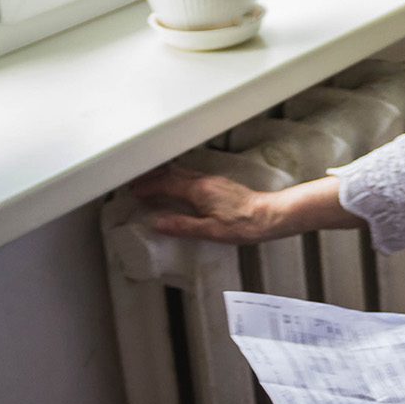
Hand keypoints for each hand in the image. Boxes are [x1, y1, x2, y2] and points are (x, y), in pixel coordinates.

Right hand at [128, 165, 291, 243]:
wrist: (270, 216)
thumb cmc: (244, 225)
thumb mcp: (210, 231)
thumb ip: (182, 226)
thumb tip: (157, 223)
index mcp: (198, 190)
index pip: (166, 183)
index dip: (147, 186)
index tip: (133, 190)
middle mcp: (205, 181)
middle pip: (172, 173)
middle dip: (152, 177)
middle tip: (136, 183)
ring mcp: (213, 180)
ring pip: (183, 172)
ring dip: (165, 176)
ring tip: (151, 182)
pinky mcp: (220, 184)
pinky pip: (192, 175)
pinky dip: (178, 178)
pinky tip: (178, 186)